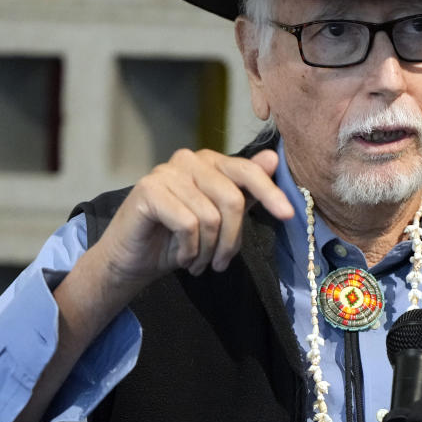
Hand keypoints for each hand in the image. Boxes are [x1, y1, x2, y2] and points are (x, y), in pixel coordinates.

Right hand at [96, 148, 294, 294]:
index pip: (247, 171)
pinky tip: (181, 257)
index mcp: (209, 162)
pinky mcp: (148, 189)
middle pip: (232, 198)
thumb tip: (274, 158)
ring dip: (207, 251)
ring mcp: (166, 172)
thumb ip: (245, 191)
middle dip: (231, 240)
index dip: (270, 193)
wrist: (134, 260)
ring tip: (198, 263)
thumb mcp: (220, 219)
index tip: (288, 215)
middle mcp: (188, 160)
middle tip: (220, 264)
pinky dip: (189, 250)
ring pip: (210, 216)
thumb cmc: (178, 239)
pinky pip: (188, 224)